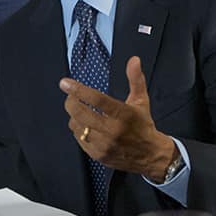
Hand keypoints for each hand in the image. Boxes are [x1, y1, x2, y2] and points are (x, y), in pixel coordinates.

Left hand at [60, 56, 176, 180]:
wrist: (150, 155)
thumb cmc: (143, 126)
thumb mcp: (141, 101)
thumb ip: (135, 79)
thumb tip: (134, 60)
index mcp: (123, 114)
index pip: (96, 99)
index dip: (78, 90)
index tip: (65, 83)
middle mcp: (112, 130)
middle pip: (80, 113)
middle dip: (70, 101)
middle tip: (70, 96)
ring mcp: (104, 145)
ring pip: (76, 126)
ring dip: (74, 116)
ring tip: (79, 110)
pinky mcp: (98, 155)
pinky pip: (79, 139)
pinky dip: (78, 129)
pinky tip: (84, 125)